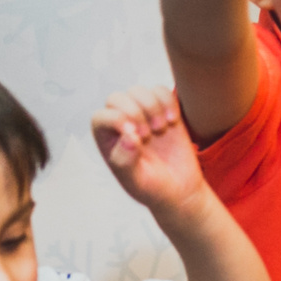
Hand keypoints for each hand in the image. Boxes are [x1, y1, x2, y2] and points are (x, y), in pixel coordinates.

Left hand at [94, 87, 207, 213]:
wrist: (179, 189)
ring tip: (161, 128)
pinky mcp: (162, 110)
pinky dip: (168, 102)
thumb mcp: (136, 182)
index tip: (138, 137)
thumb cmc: (152, 188)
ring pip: (138, 90)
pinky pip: (160, 91)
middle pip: (117, 98)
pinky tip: (172, 121)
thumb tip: (128, 136)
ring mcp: (141, 114)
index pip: (101, 117)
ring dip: (152, 106)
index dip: (118, 121)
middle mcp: (120, 123)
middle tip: (149, 135)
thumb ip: (125, 161)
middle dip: (135, 112)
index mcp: (106, 139)